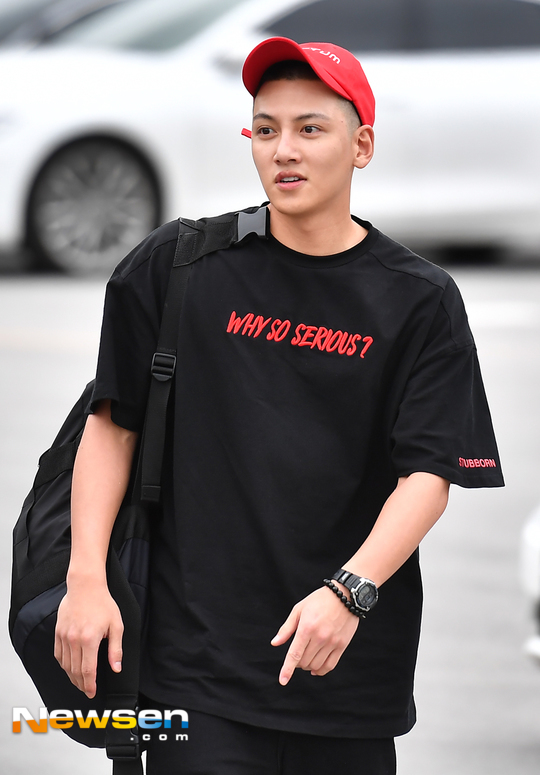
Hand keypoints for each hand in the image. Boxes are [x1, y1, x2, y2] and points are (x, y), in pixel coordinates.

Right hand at [54, 582, 123, 698]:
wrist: (85, 586)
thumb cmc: (103, 603)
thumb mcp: (116, 625)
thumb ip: (115, 649)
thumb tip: (116, 668)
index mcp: (89, 640)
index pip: (87, 671)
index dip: (89, 685)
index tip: (92, 693)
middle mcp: (74, 640)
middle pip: (75, 671)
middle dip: (81, 684)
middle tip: (87, 690)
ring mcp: (64, 636)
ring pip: (65, 665)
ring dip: (71, 677)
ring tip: (79, 682)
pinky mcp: (58, 632)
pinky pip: (58, 655)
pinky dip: (63, 665)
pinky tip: (69, 668)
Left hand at [271, 586, 358, 684]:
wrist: (345, 596)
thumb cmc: (319, 600)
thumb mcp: (299, 609)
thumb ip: (286, 629)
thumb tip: (274, 643)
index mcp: (306, 627)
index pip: (295, 654)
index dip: (287, 669)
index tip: (282, 681)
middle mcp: (320, 637)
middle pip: (304, 662)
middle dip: (297, 662)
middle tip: (298, 653)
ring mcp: (332, 642)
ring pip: (316, 666)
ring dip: (308, 666)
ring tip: (307, 657)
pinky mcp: (342, 645)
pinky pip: (330, 666)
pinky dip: (320, 671)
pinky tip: (316, 669)